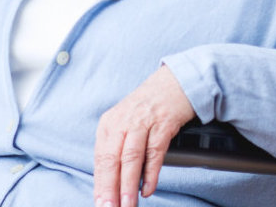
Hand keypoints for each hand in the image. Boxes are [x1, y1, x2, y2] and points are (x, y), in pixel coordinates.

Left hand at [94, 66, 195, 206]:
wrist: (175, 82)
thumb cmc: (149, 105)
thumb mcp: (125, 122)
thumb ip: (118, 148)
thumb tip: (112, 181)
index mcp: (109, 124)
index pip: (100, 159)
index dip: (100, 183)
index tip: (100, 203)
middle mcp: (123, 122)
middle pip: (112, 160)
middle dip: (110, 188)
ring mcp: (143, 122)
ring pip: (131, 158)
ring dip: (129, 185)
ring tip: (128, 204)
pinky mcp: (163, 124)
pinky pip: (154, 152)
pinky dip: (151, 173)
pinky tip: (148, 188)